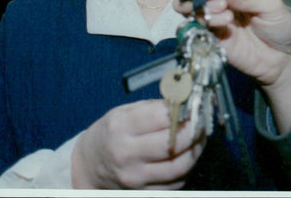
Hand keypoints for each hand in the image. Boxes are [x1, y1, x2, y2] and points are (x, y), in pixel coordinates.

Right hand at [71, 99, 204, 188]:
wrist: (89, 165)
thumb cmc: (110, 134)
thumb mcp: (123, 112)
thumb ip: (153, 107)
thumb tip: (184, 101)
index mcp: (121, 128)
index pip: (161, 118)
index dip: (184, 110)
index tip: (195, 104)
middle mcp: (127, 154)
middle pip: (173, 144)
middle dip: (194, 130)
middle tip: (202, 121)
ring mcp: (135, 177)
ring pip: (179, 166)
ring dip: (196, 150)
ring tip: (199, 137)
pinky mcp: (143, 193)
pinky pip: (175, 183)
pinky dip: (187, 168)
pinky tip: (187, 155)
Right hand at [176, 0, 290, 132]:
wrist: (282, 61)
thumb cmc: (281, 27)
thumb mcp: (271, 6)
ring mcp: (213, 15)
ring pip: (188, 1)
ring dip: (199, 1)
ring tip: (222, 8)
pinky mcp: (210, 35)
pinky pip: (195, 25)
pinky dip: (206, 21)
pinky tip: (225, 25)